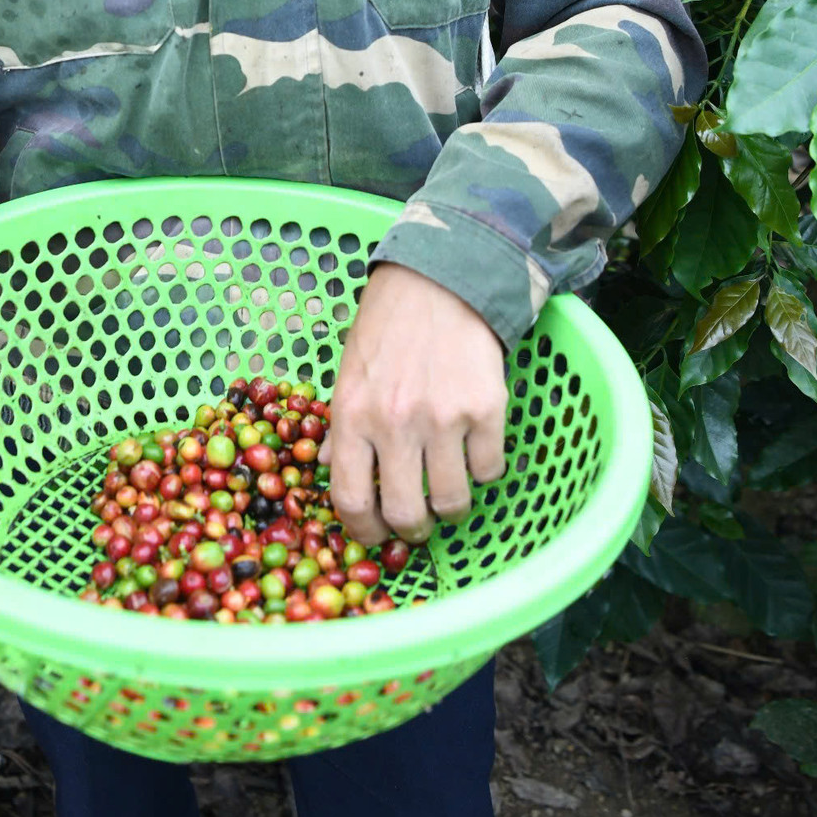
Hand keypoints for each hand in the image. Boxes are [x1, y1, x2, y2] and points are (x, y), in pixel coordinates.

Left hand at [321, 262, 508, 546]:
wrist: (440, 281)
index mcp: (352, 415)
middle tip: (417, 520)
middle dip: (412, 528)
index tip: (375, 535)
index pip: (350, 498)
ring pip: (452, 502)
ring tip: (449, 488)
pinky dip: (484, 468)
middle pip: (405, 512)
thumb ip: (339, 424)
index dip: (363, 531)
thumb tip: (326, 466)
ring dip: (451, 506)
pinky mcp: (486, 410)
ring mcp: (444, 419)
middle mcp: (395, 423)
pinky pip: (490, 470)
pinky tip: (474, 447)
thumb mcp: (348, 372)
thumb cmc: (387, 327)